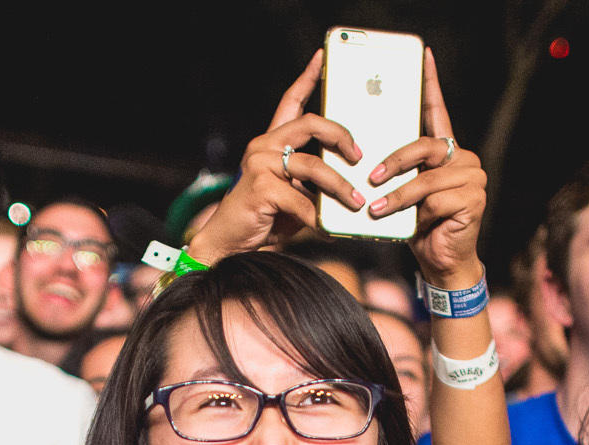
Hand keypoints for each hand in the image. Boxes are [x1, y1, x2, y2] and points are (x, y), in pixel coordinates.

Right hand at [184, 53, 366, 262]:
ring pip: (313, 166)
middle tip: (359, 156)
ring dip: (339, 186)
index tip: (323, 57)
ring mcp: (260, 164)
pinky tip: (328, 229)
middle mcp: (264, 146)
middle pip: (311, 124)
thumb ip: (315, 183)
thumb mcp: (295, 194)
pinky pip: (301, 200)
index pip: (291, 101)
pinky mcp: (260, 187)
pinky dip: (318, 217)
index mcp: (272, 142)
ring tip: (356, 202)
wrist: (228, 243)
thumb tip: (352, 183)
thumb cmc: (265, 218)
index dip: (308, 77)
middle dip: (341, 136)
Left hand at [364, 49, 486, 287]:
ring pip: (427, 178)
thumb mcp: (399, 193)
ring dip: (397, 196)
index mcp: (445, 151)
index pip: (436, 111)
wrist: (440, 262)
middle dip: (394, 162)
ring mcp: (472, 177)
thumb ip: (391, 171)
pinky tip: (407, 224)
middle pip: (425, 146)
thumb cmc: (416, 226)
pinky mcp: (475, 198)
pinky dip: (415, 212)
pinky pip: (436, 199)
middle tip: (371, 177)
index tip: (422, 56)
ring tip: (375, 209)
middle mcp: (463, 158)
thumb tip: (359, 153)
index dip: (429, 84)